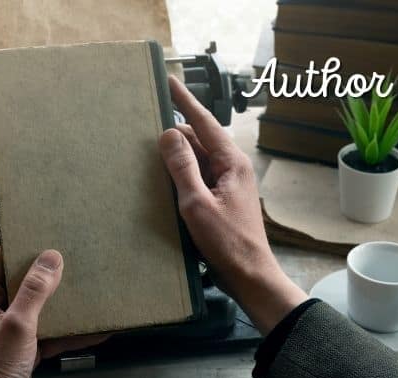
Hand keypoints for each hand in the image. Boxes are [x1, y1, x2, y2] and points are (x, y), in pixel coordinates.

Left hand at [0, 247, 106, 377]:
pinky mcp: (24, 349)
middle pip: (22, 283)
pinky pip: (48, 334)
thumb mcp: (17, 324)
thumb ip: (34, 291)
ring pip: (38, 308)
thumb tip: (50, 257)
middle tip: (70, 258)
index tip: (43, 235)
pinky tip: (90, 330)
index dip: (20, 246)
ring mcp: (9, 331)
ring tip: (83, 290)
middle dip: (46, 274)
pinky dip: (67, 332)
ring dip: (59, 303)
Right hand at [160, 76, 307, 333]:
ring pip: (198, 159)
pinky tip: (164, 180)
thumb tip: (169, 134)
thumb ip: (182, 167)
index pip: (204, 122)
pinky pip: (199, 177)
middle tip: (147, 125)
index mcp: (231, 163)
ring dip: (177, 156)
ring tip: (149, 153)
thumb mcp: (197, 204)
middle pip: (199, 139)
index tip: (169, 80)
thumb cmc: (227, 242)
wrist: (251, 276)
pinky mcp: (222, 199)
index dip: (184, 101)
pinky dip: (182, 174)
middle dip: (176, 132)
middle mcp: (232, 168)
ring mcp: (229, 184)